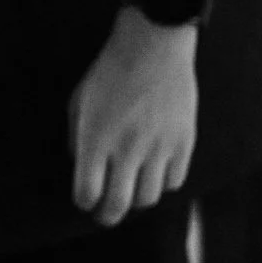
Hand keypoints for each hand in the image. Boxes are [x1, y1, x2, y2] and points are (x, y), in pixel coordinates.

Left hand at [68, 9, 198, 226]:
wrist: (153, 46)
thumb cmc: (110, 73)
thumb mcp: (79, 102)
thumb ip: (78, 139)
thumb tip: (84, 169)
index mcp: (94, 139)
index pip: (87, 193)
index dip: (84, 201)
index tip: (85, 199)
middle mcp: (126, 149)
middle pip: (118, 205)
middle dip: (107, 216)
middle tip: (105, 214)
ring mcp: (158, 148)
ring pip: (149, 198)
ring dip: (136, 199)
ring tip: (130, 189)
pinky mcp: (184, 143)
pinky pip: (174, 181)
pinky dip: (162, 182)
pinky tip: (154, 171)